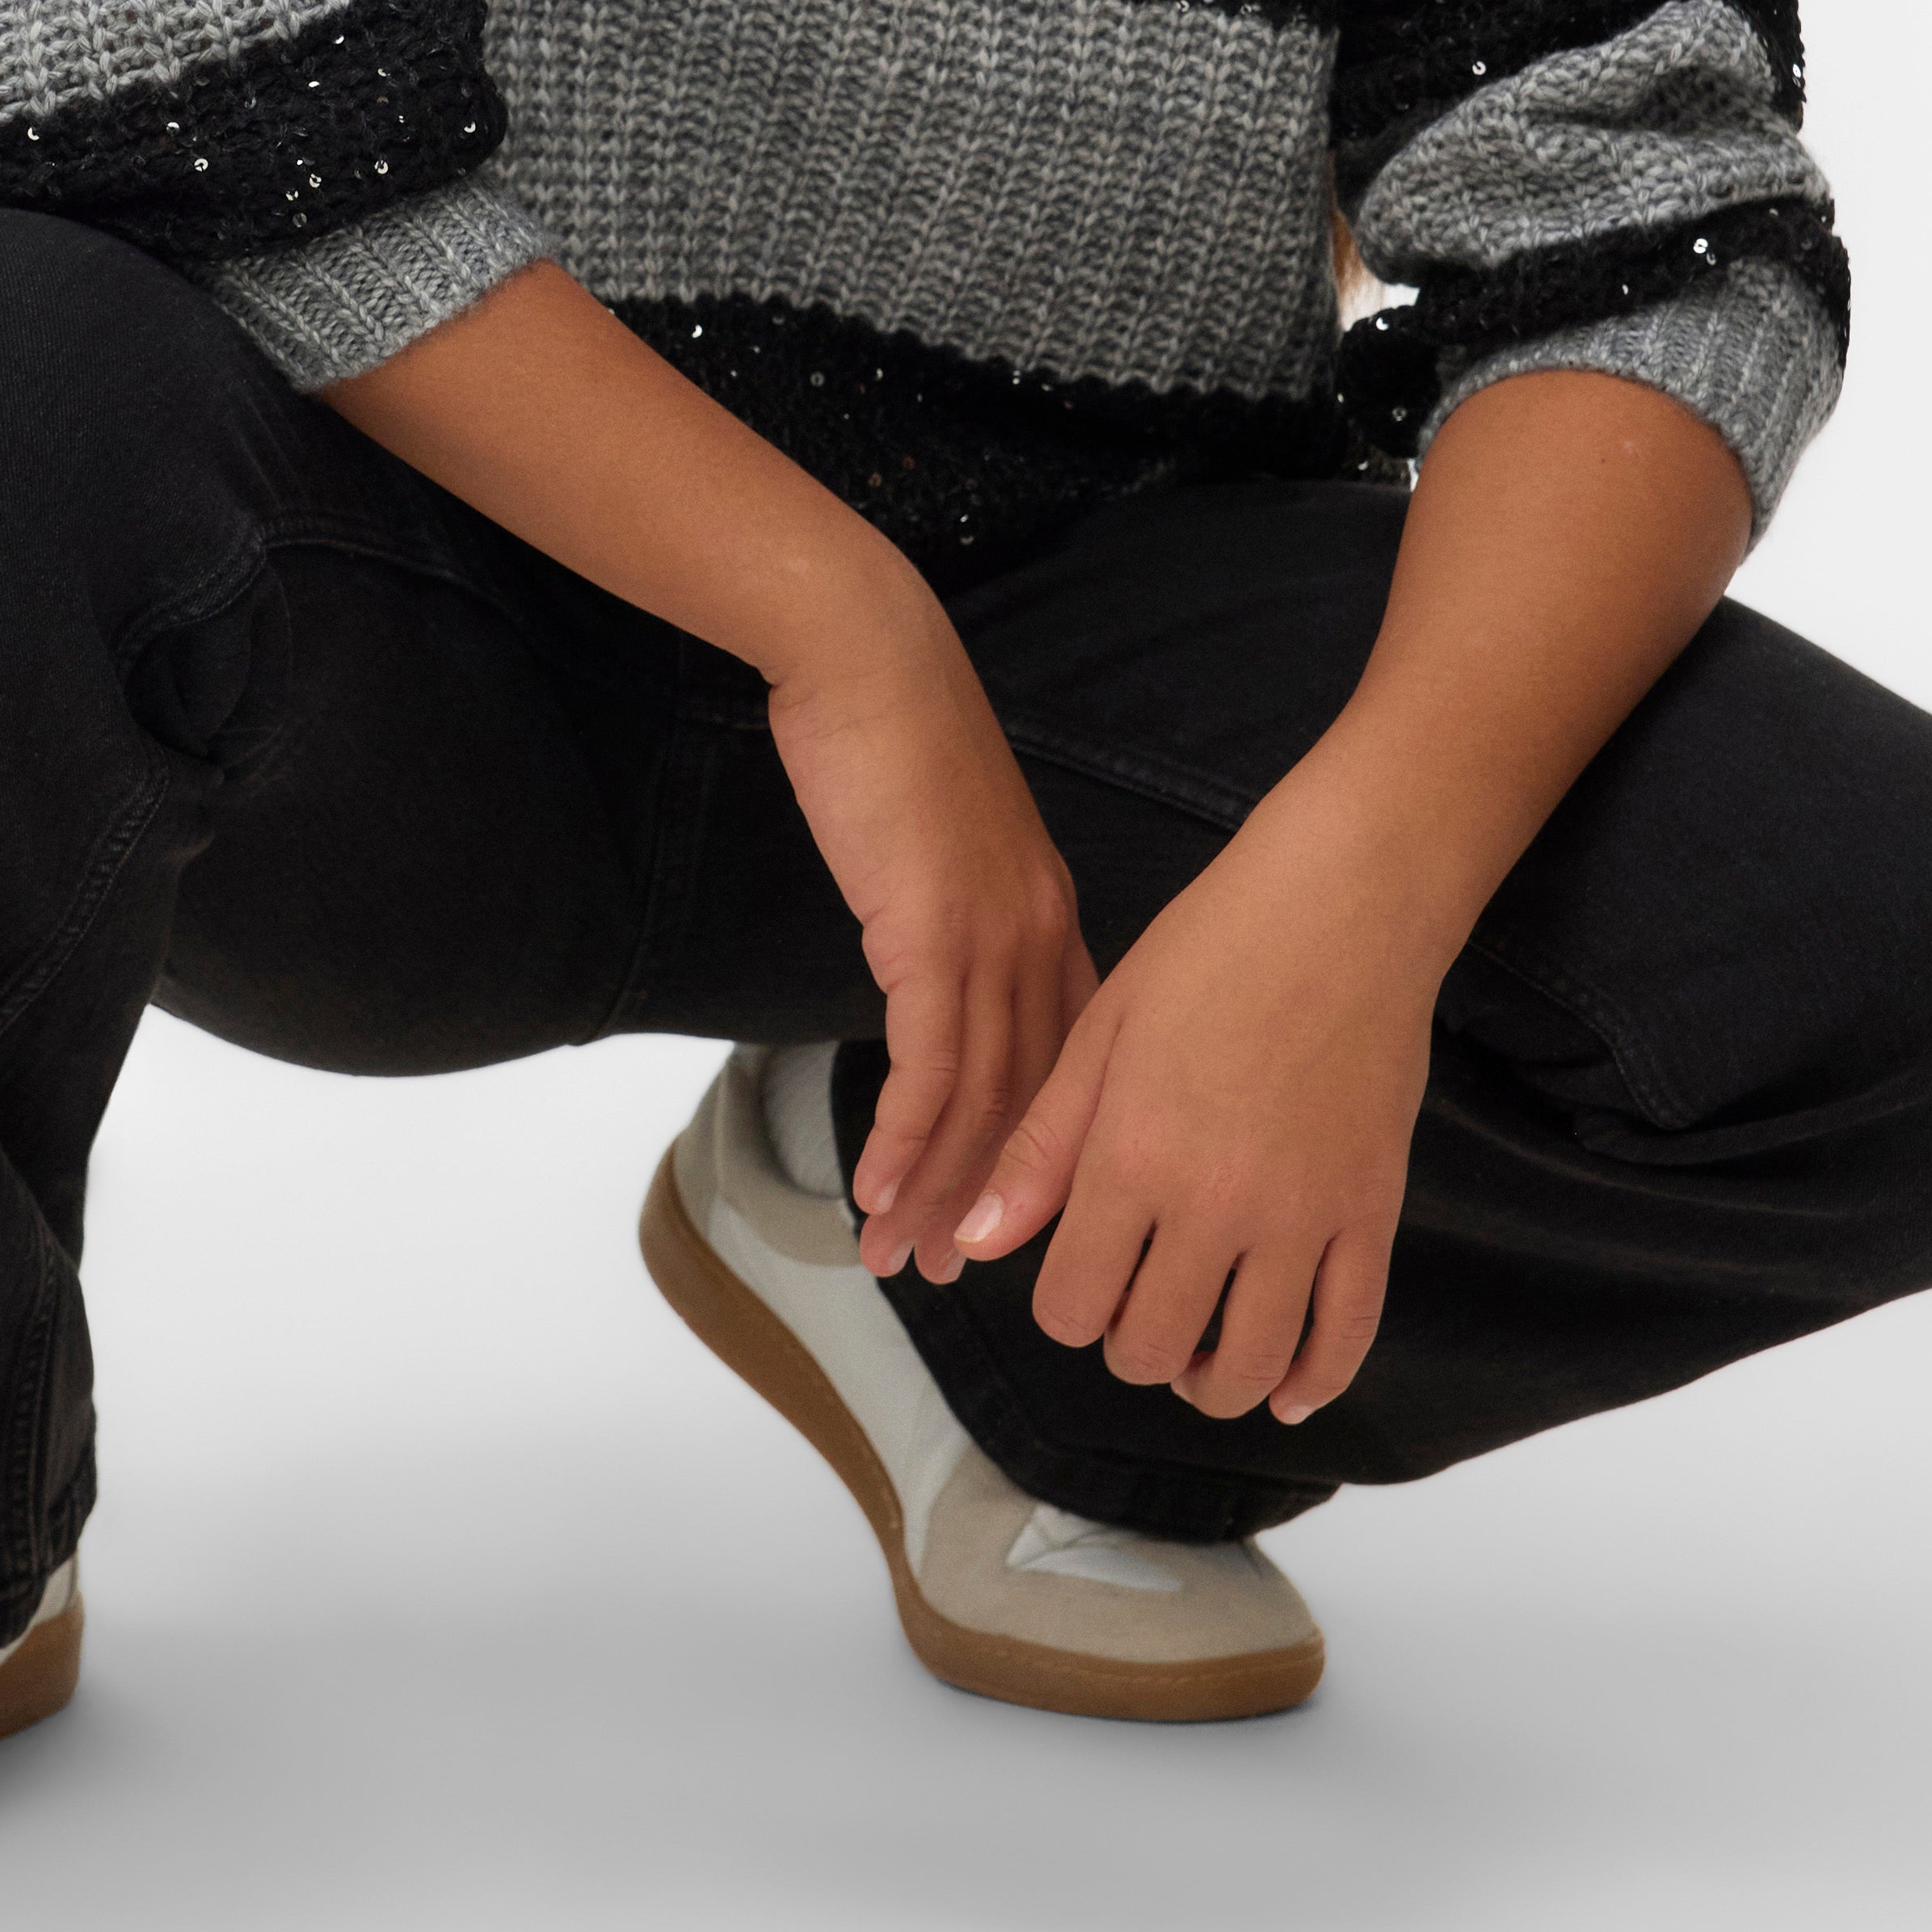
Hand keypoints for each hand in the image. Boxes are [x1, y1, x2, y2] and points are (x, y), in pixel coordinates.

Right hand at [767, 610, 1094, 1284]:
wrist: (870, 660)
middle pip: (1027, 1101)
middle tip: (947, 1272)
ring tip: (895, 1257)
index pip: (1061, 1065)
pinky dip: (901, 1142)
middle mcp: (1040, 939)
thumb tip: (935, 969)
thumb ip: (959, 909)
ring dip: (933, 1190)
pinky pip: (928, 1069)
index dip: (1035, 1149)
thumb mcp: (946, 841)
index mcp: (1051, 916)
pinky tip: (872, 1191)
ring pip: (980, 1102)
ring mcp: (993, 940)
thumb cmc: (896, 734)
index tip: (1005, 1214)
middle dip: (985, 1198)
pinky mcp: (932, 937)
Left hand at [947, 795, 1437, 1424]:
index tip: (1074, 1280)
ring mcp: (1303, 1217)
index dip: (1063, 1309)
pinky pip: (1345, 1335)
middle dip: (1128, 1344)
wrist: (1342, 905)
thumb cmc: (1212, 951)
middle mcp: (1216, 1204)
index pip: (1073, 1304)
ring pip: (1247, 1365)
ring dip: (1210, 1382)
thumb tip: (979, 1245)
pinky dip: (1312, 1381)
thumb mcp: (1101, 1034)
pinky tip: (1284, 1388)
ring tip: (1195, 1355)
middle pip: (1152, 1347)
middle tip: (1132, 1305)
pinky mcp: (1370, 1213)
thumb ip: (1041, 1150)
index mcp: (1133, 1156)